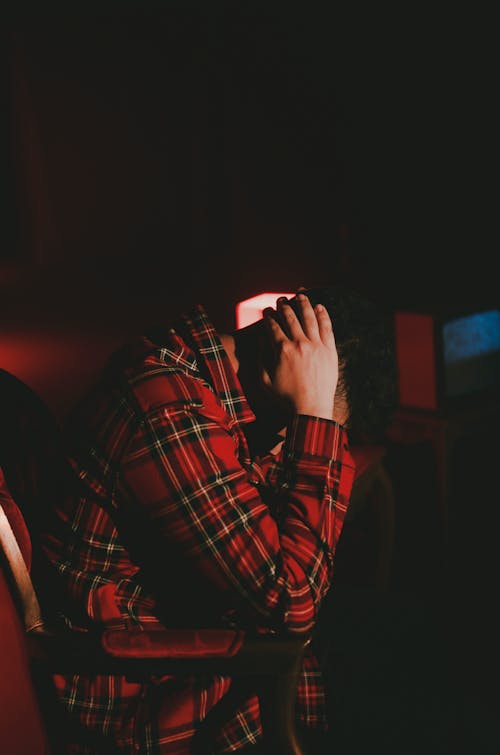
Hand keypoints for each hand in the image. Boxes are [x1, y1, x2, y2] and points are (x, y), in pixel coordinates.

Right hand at [263, 293, 338, 420]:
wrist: (311, 409)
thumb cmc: (285, 397)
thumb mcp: (264, 380)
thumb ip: (260, 358)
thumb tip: (261, 339)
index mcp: (281, 350)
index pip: (273, 326)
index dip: (268, 316)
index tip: (266, 313)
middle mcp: (299, 343)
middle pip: (290, 317)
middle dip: (283, 306)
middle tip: (280, 301)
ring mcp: (316, 346)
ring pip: (309, 317)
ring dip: (303, 304)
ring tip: (300, 295)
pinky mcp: (329, 350)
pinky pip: (326, 327)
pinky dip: (323, 315)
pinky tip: (319, 307)